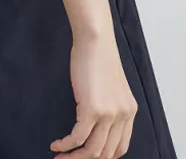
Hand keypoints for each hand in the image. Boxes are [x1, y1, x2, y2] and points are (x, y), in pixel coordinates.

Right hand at [50, 34, 137, 157]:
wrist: (95, 39)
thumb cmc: (98, 56)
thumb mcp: (111, 85)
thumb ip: (109, 105)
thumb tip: (95, 123)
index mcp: (129, 111)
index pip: (119, 148)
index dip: (102, 157)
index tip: (84, 156)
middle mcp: (123, 116)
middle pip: (105, 154)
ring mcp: (109, 114)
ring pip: (92, 151)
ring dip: (73, 158)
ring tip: (59, 157)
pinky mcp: (92, 109)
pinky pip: (77, 138)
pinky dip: (65, 145)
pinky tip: (56, 145)